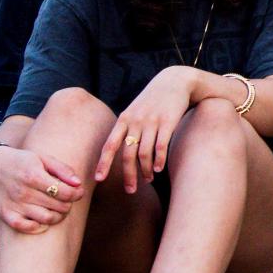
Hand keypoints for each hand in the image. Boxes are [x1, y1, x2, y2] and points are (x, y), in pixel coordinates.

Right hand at [0, 144, 85, 234]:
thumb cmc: (21, 161)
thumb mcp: (42, 158)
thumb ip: (62, 169)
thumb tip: (78, 184)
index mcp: (34, 176)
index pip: (65, 192)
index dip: (76, 194)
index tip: (78, 192)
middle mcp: (24, 192)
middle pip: (58, 207)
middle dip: (68, 204)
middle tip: (66, 200)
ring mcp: (15, 205)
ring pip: (47, 219)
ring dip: (58, 216)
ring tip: (58, 210)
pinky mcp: (7, 214)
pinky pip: (26, 227)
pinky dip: (38, 227)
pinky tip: (42, 220)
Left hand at [95, 67, 196, 192]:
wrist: (174, 81)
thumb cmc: (153, 100)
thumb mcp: (135, 110)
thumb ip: (127, 128)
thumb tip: (120, 153)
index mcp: (124, 119)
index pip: (109, 145)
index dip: (103, 163)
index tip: (98, 179)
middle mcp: (135, 121)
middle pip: (127, 154)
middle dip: (128, 175)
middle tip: (130, 191)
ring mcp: (151, 121)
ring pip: (144, 153)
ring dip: (145, 170)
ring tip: (148, 179)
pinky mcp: (167, 122)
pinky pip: (160, 147)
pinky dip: (159, 160)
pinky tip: (159, 169)